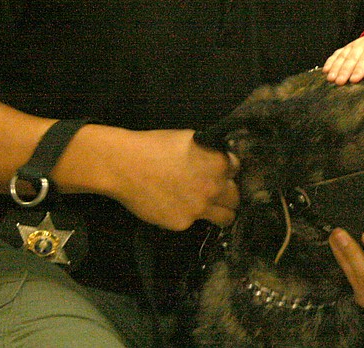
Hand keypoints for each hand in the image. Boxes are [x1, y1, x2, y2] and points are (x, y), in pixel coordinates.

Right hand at [79, 127, 239, 230]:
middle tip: (216, 192)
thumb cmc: (154, 146)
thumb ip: (211, 153)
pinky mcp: (183, 223)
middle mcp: (215, 188)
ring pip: (226, 218)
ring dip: (221, 212)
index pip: (238, 170)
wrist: (125, 165)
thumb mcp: (191, 139)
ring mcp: (200, 208)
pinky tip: (174, 204)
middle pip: (237, 197)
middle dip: (229, 194)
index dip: (228, 170)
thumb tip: (219, 159)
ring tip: (207, 206)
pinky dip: (188, 215)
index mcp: (219, 163)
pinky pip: (194, 222)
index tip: (221, 172)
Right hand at [323, 30, 363, 83]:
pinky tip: (325, 70)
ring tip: (331, 78)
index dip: (360, 69)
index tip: (354, 79)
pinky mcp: (347, 47)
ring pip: (343, 57)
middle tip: (340, 82)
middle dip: (345, 71)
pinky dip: (330, 61)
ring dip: (336, 67)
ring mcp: (353, 45)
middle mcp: (362, 45)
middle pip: (352, 59)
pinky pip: (337, 54)